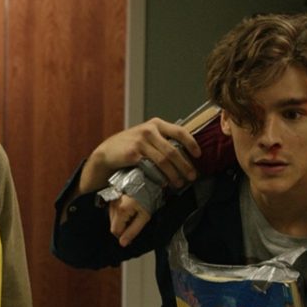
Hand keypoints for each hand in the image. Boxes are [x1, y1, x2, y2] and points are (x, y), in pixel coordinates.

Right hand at [77, 118, 200, 194]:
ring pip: (164, 160)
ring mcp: (141, 141)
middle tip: (192, 176)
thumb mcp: (147, 135)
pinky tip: (164, 183)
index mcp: (156, 124)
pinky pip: (152, 167)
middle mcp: (149, 130)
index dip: (191, 144)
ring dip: (174, 174)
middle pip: (173, 150)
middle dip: (185, 165)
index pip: (180, 131)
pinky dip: (160, 177)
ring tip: (180, 183)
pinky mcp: (133, 154)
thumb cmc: (130, 145)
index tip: (198, 155)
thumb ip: (163, 139)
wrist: (108, 152)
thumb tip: (186, 154)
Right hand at [108, 194, 151, 245]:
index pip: (115, 231)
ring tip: (134, 214)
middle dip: (123, 228)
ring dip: (121, 221)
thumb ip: (133, 231)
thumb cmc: (148, 196)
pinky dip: (120, 214)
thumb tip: (123, 243)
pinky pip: (113, 210)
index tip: (132, 235)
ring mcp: (112, 200)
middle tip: (135, 222)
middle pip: (113, 225)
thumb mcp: (144, 216)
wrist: (148, 179)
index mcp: (120, 211)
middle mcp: (113, 205)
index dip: (123, 236)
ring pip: (112, 218)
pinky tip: (129, 209)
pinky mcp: (113, 196)